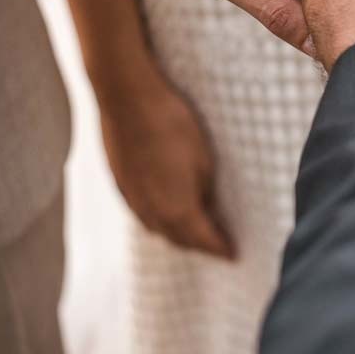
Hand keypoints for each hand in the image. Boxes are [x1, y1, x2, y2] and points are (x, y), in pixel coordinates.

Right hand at [95, 60, 233, 258]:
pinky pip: (143, 214)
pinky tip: (167, 210)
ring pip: (158, 229)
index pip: (204, 240)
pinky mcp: (120, 186)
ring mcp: (132, 201)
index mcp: (177, 210)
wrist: (127, 99)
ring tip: (195, 230)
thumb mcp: (204, 159)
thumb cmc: (173, 124)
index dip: (221, 249)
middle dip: (200, 245)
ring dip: (178, 234)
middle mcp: (151, 214)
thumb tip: (209, 208)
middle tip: (218, 245)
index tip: (234, 254)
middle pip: (180, 240)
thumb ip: (206, 192)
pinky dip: (159, 219)